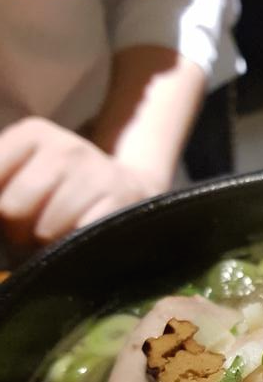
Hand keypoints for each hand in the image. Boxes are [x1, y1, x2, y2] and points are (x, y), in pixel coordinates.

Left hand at [0, 118, 166, 244]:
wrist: (129, 187)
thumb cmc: (63, 189)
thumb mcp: (26, 170)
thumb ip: (0, 183)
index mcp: (33, 133)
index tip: (6, 214)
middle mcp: (65, 147)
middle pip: (12, 208)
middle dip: (17, 232)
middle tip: (32, 232)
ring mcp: (96, 173)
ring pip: (45, 230)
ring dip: (47, 246)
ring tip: (58, 236)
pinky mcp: (120, 200)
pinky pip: (78, 236)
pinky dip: (75, 248)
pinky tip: (81, 239)